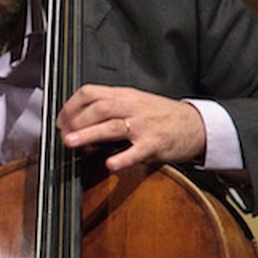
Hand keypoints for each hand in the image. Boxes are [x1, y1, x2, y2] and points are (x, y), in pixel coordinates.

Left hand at [56, 84, 205, 170]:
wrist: (196, 124)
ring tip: (72, 142)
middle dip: (76, 121)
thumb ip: (110, 109)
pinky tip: (110, 164)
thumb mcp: (134, 103)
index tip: (61, 120)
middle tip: (63, 134)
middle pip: (98, 108)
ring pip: (112, 126)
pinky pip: (137, 151)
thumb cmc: (161, 115)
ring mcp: (143, 125)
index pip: (90, 93)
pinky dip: (122, 158)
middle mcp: (132, 107)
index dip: (71, 106)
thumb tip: (79, 122)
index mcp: (124, 95)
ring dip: (89, 134)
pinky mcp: (155, 144)